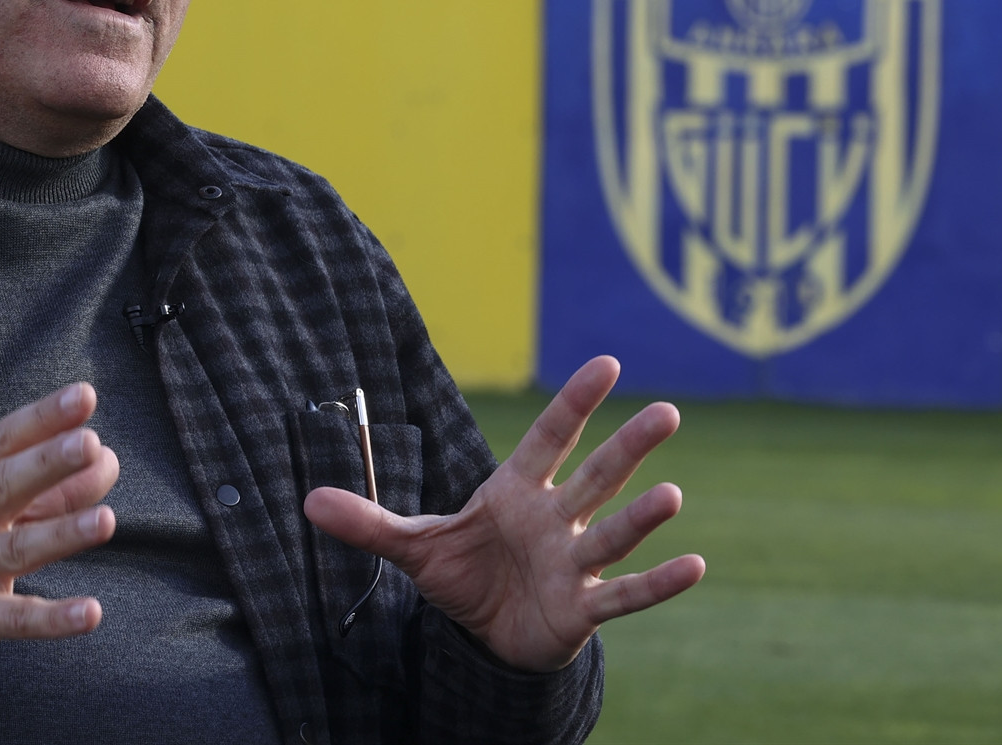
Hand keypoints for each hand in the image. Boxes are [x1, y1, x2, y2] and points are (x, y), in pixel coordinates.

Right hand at [0, 382, 119, 684]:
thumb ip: (42, 486)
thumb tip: (107, 459)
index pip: (4, 442)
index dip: (43, 417)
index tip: (84, 395)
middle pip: (5, 486)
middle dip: (47, 464)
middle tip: (88, 443)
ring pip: (16, 549)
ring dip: (62, 535)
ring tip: (107, 521)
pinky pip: (16, 620)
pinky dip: (54, 619)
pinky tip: (91, 613)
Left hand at [302, 356, 704, 671]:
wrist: (487, 638)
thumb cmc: (465, 576)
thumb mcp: (413, 548)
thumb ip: (368, 521)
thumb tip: (307, 500)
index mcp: (518, 492)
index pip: (549, 438)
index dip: (574, 404)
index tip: (606, 364)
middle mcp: (555, 518)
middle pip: (595, 475)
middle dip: (628, 445)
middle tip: (667, 412)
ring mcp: (573, 562)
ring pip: (612, 531)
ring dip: (642, 516)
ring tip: (672, 494)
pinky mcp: (582, 609)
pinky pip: (624, 594)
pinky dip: (657, 583)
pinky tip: (694, 565)